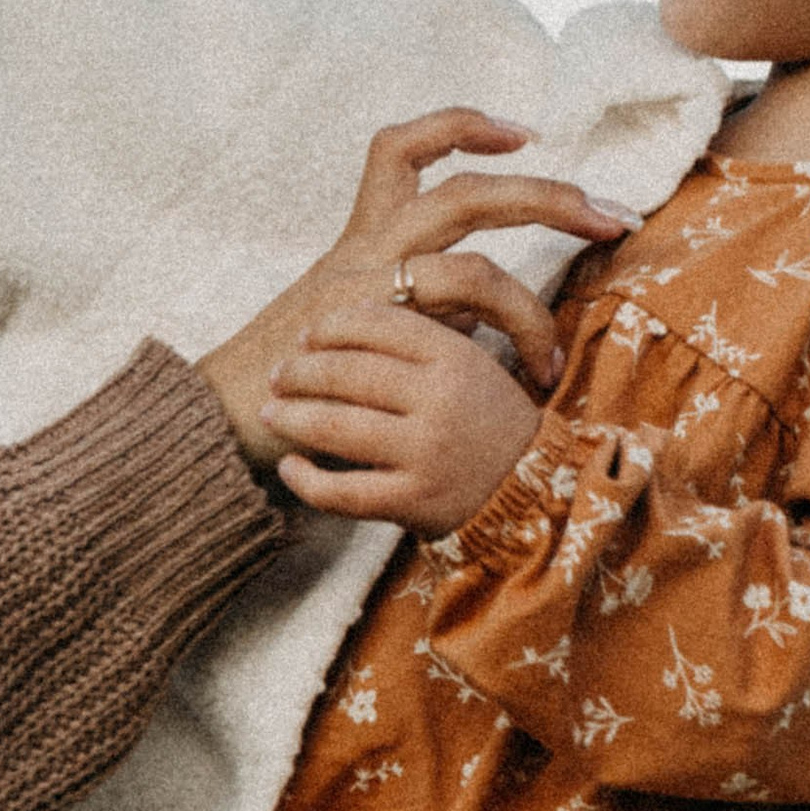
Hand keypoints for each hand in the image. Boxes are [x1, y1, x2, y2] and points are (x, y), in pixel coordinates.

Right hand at [196, 113, 620, 474]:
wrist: (223, 416)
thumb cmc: (291, 382)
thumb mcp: (354, 326)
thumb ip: (412, 311)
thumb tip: (476, 323)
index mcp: (361, 238)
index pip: (399, 148)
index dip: (460, 124)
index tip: (518, 130)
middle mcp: (366, 248)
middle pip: (461, 188)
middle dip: (546, 192)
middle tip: (611, 212)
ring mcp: (371, 285)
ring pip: (470, 242)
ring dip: (541, 272)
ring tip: (587, 304)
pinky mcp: (377, 324)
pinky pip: (466, 298)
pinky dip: (518, 323)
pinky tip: (537, 363)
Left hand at [262, 308, 542, 533]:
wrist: (537, 490)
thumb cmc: (492, 422)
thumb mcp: (474, 365)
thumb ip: (424, 337)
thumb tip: (354, 309)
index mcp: (455, 358)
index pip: (378, 326)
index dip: (332, 327)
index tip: (307, 335)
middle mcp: (440, 400)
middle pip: (349, 373)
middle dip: (301, 371)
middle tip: (277, 374)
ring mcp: (426, 452)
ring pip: (337, 427)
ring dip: (292, 417)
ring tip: (272, 412)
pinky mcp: (414, 501)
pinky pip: (343, 491)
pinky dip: (307, 478)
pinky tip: (291, 467)